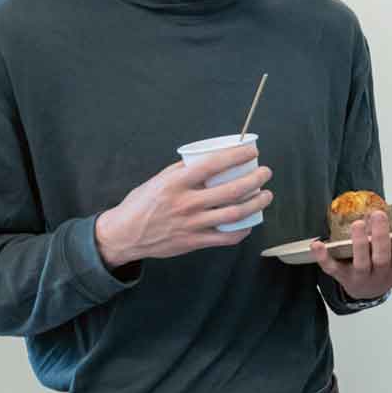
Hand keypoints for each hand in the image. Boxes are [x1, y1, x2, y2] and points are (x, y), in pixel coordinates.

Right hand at [95, 147, 272, 267]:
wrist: (125, 234)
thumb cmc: (141, 204)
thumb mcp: (158, 180)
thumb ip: (182, 170)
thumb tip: (206, 158)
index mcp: (176, 183)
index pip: (213, 164)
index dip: (236, 156)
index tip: (251, 150)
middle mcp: (186, 203)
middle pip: (231, 190)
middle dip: (255, 179)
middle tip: (265, 172)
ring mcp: (192, 224)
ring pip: (234, 214)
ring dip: (256, 204)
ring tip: (266, 195)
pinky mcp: (194, 242)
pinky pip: (226, 237)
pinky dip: (242, 230)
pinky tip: (250, 222)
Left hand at [310, 211, 391, 300]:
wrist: (368, 290)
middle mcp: (383, 276)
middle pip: (382, 258)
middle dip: (380, 237)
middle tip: (378, 214)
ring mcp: (362, 277)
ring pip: (360, 262)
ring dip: (358, 244)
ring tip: (358, 224)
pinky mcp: (342, 277)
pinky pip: (332, 269)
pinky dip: (323, 257)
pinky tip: (317, 244)